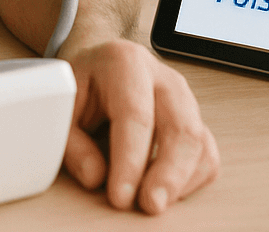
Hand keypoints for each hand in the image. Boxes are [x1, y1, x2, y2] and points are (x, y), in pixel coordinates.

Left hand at [60, 38, 219, 213]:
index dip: (129, 160)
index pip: (135, 115)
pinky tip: (167, 193)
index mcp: (125, 63)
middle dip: (168, 174)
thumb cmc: (82, 86)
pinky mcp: (195, 120)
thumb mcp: (63, 105)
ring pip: (199, 142)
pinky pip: (206, 154)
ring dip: (181, 180)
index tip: (120, 195)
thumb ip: (72, 142)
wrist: (99, 67)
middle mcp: (163, 78)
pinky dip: (191, 180)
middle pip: (181, 127)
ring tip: (154, 203)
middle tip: (149, 205)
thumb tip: (94, 177)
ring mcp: (184, 98)